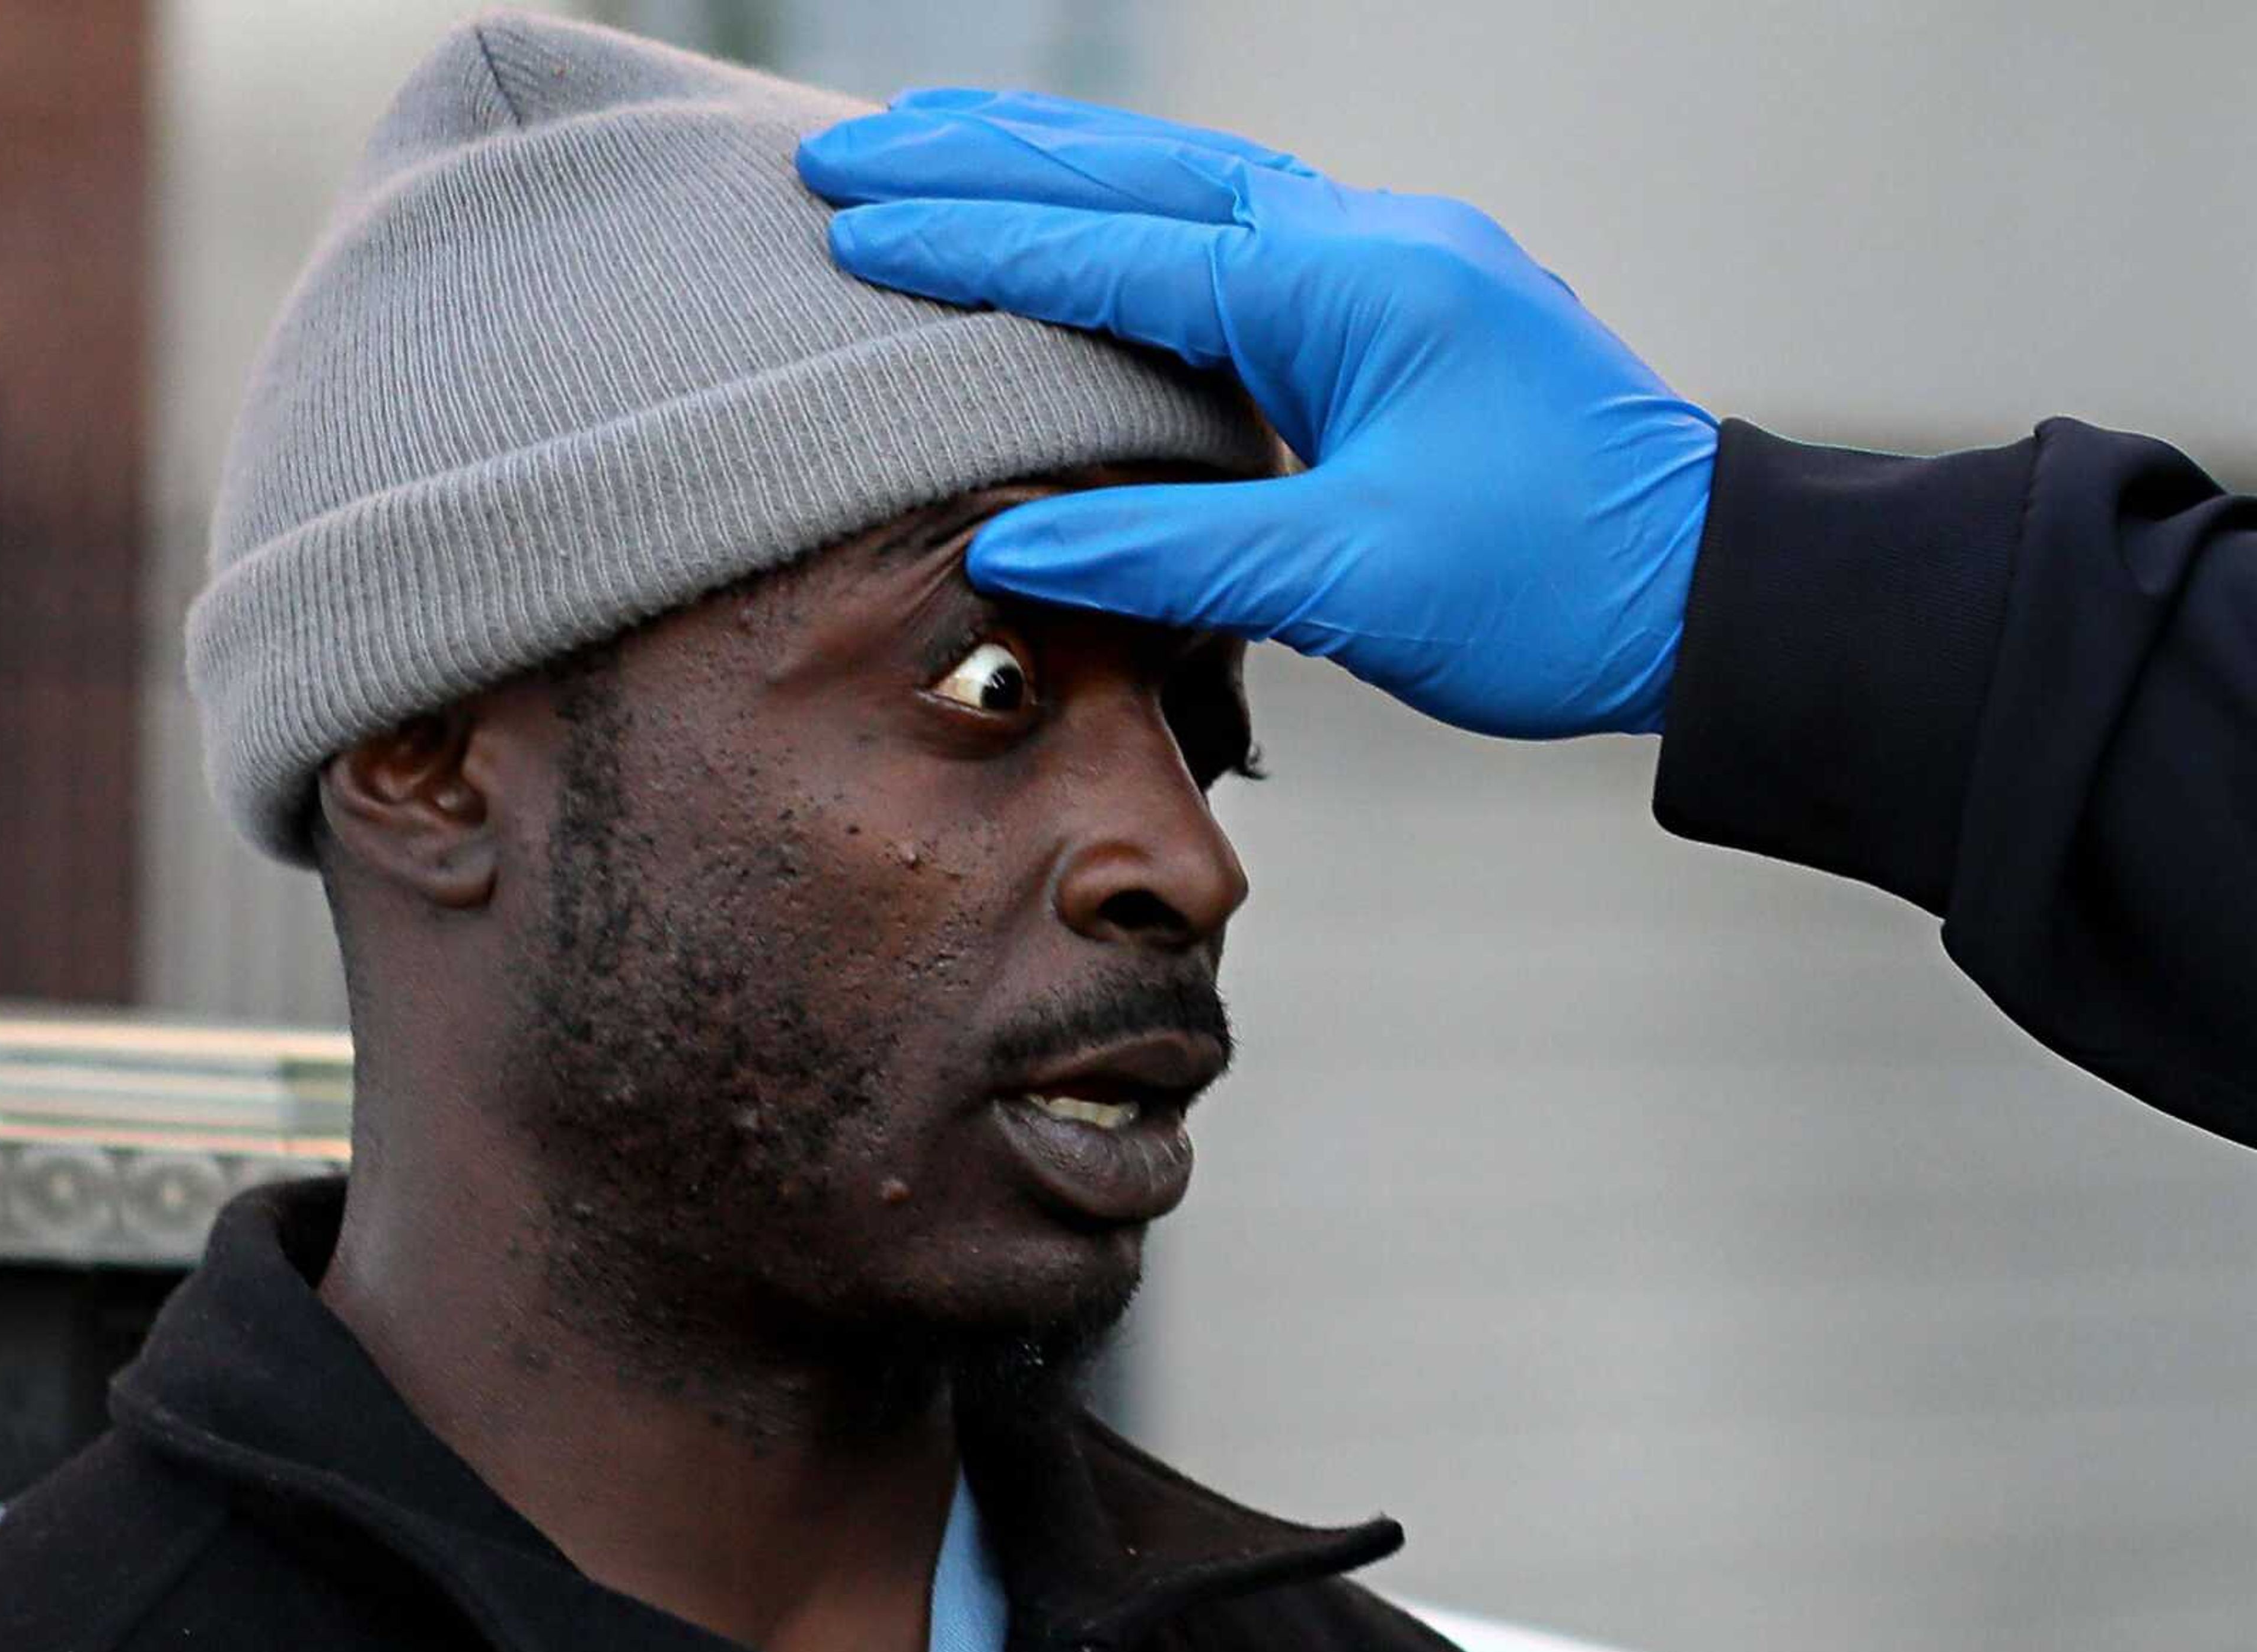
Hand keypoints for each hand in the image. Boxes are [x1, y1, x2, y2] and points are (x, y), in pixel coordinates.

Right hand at [798, 90, 1716, 736]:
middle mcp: (1365, 242)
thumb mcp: (1349, 580)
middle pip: (1144, 174)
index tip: (855, 223)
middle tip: (852, 146)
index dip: (977, 242)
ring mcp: (1392, 263)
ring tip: (941, 143)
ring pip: (1195, 185)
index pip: (1119, 250)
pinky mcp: (1406, 306)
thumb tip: (1010, 549)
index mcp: (1346, 287)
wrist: (1715, 592)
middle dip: (988, 158)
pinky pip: (1249, 234)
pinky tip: (1098, 219)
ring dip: (1064, 167)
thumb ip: (1171, 552)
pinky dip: (1149, 218)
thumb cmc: (1551, 587)